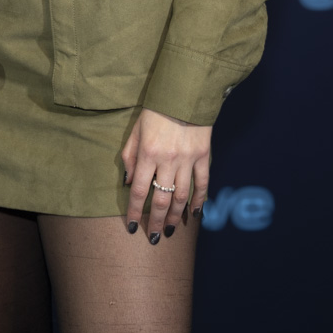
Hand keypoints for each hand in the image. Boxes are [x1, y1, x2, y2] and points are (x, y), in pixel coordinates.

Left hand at [121, 107, 210, 244]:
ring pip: (181, 196)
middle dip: (155, 221)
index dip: (135, 211)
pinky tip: (194, 213)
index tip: (132, 226)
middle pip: (161, 199)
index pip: (139, 190)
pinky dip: (199, 200)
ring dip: (175, 216)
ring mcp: (187, 160)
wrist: (185, 95)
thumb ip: (130, 157)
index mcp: (148, 154)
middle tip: (153, 237)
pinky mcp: (203, 157)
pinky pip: (202, 183)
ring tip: (169, 230)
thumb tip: (130, 183)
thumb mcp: (136, 131)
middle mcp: (167, 160)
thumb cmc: (156, 112)